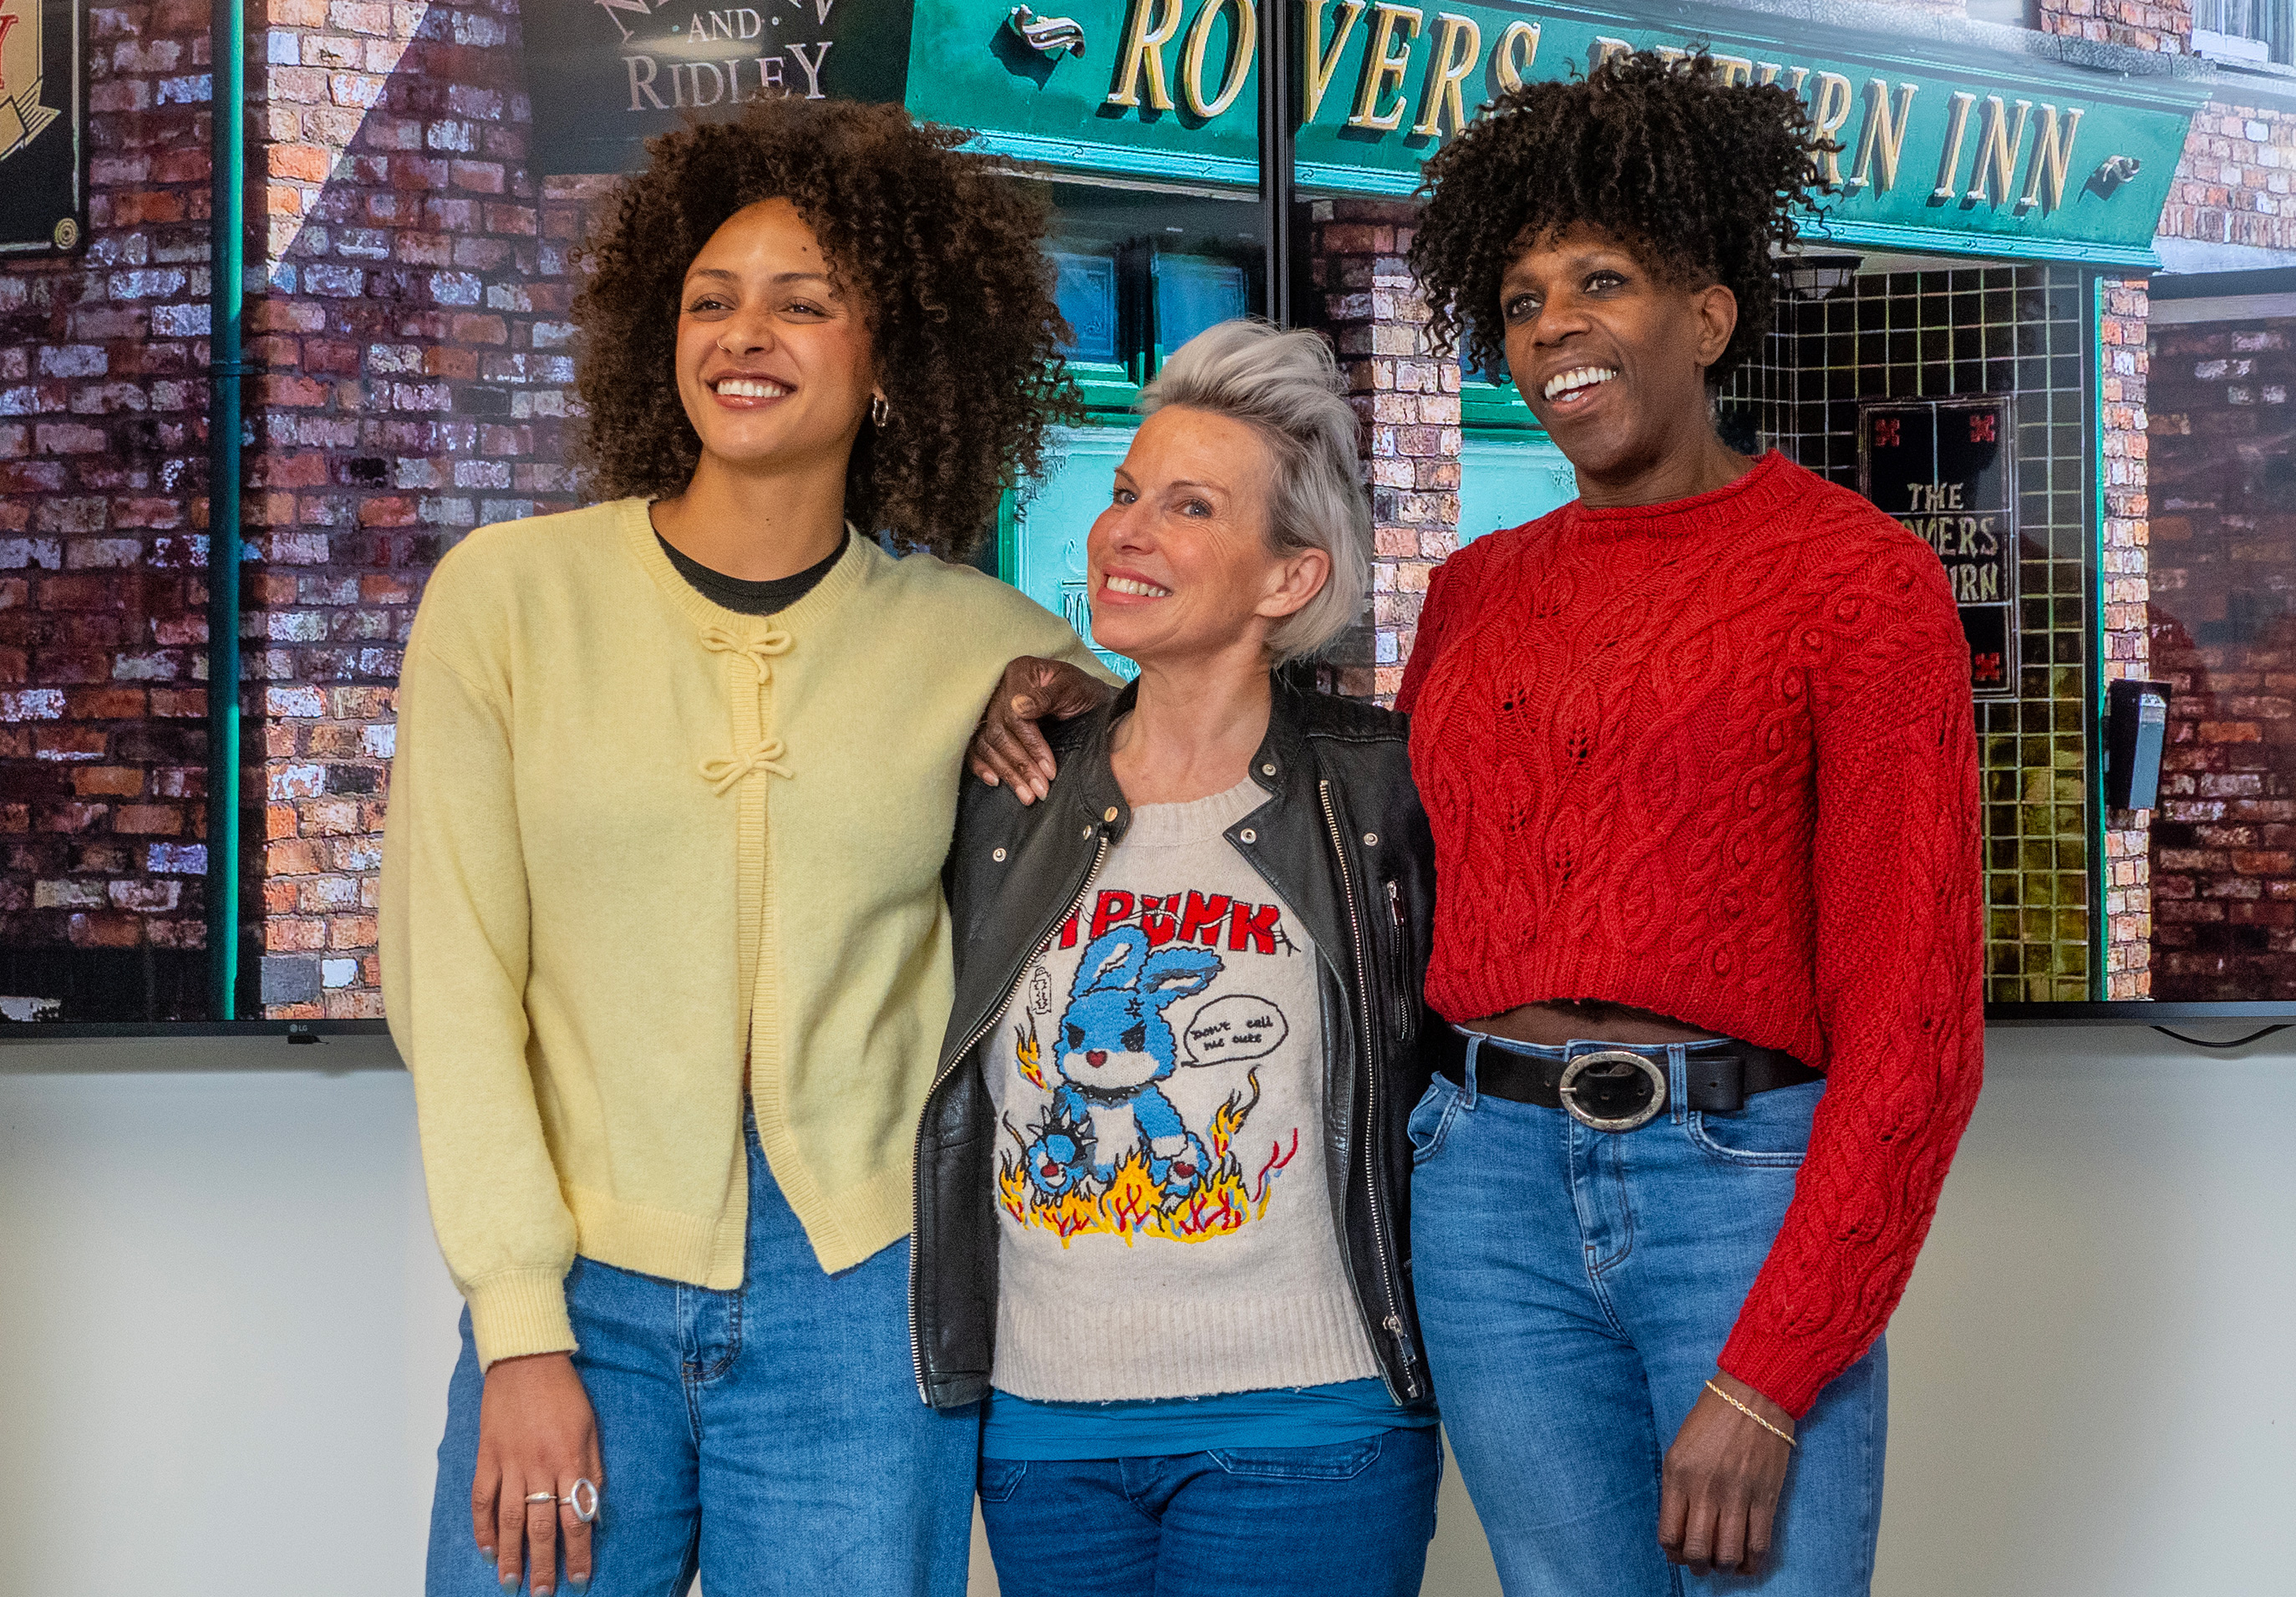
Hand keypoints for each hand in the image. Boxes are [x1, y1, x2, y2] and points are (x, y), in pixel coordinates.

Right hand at [473, 1352, 603, 1595]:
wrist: (527, 1360)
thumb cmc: (564, 1393)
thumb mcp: (592, 1429)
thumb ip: (592, 1471)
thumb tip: (594, 1511)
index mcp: (571, 1459)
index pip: (576, 1517)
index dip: (578, 1552)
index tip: (579, 1577)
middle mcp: (540, 1465)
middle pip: (540, 1526)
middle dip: (544, 1563)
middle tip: (543, 1593)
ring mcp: (510, 1462)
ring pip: (509, 1519)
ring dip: (510, 1555)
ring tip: (511, 1582)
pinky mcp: (488, 1456)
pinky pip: (482, 1498)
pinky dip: (482, 1526)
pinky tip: (486, 1548)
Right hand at [967, 656, 1113, 803]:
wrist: (1088, 697)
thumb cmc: (1082, 690)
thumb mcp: (1073, 687)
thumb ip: (1047, 696)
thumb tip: (1019, 708)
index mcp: (1019, 673)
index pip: (1015, 716)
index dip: (1031, 746)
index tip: (1049, 770)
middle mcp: (1000, 690)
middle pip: (999, 733)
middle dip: (1020, 766)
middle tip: (1039, 790)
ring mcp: (992, 708)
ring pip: (987, 744)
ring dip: (1006, 772)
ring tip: (1026, 795)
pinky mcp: (991, 725)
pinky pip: (977, 746)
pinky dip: (981, 764)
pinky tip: (995, 781)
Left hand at [1657, 1370, 1793, 1577]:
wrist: (1754, 1395)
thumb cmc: (1712, 1417)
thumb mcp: (1680, 1447)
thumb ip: (1676, 1487)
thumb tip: (1679, 1529)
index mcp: (1678, 1474)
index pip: (1669, 1533)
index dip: (1672, 1553)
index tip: (1678, 1553)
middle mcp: (1705, 1488)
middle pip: (1697, 1551)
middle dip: (1697, 1565)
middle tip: (1700, 1563)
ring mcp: (1737, 1495)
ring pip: (1727, 1555)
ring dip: (1723, 1567)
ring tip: (1723, 1563)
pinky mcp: (1766, 1498)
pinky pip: (1759, 1546)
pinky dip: (1751, 1563)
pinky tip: (1746, 1561)